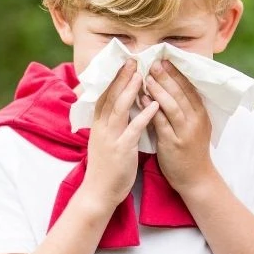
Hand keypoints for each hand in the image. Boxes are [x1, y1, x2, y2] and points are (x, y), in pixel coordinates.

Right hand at [81, 60, 158, 209]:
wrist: (98, 193)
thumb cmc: (105, 168)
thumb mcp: (104, 141)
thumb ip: (110, 125)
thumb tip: (118, 109)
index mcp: (98, 125)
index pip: (104, 96)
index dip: (113, 78)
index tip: (122, 63)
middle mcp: (102, 128)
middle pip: (110, 97)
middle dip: (121, 77)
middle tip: (132, 60)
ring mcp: (111, 138)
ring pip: (119, 109)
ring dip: (130, 91)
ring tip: (141, 75)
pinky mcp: (122, 150)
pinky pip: (133, 129)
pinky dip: (144, 116)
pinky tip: (154, 105)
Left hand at [143, 60, 215, 190]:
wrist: (195, 178)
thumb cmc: (190, 150)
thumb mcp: (193, 126)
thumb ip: (184, 108)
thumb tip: (168, 87)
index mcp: (201, 114)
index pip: (189, 88)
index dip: (177, 73)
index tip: (165, 60)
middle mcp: (195, 120)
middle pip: (181, 93)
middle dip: (166, 76)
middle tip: (153, 62)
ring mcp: (185, 132)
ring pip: (172, 105)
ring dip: (159, 90)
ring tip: (146, 77)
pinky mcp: (173, 143)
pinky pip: (161, 122)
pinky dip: (151, 109)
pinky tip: (142, 99)